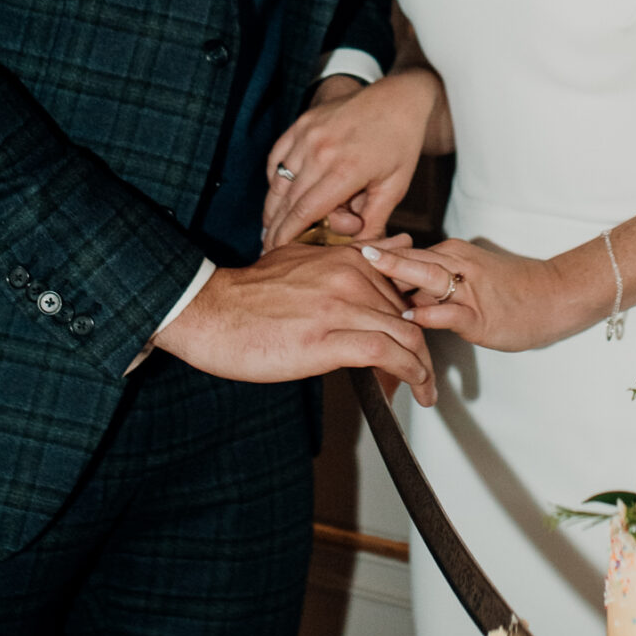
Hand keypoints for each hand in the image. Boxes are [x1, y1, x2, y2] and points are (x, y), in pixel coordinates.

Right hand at [152, 239, 436, 403]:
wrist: (210, 312)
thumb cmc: (250, 294)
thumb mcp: (304, 258)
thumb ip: (353, 254)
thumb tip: (398, 245)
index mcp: (345, 259)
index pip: (403, 290)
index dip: (417, 321)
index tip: (418, 345)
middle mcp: (349, 277)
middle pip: (410, 316)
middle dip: (422, 350)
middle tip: (424, 376)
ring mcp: (340, 307)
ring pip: (406, 336)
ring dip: (423, 368)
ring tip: (425, 390)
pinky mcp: (328, 339)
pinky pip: (386, 354)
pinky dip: (409, 373)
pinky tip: (413, 388)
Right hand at [264, 67, 442, 248]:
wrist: (398, 98)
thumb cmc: (400, 145)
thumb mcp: (395, 187)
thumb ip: (374, 221)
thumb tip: (360, 252)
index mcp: (345, 170)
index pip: (304, 212)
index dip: (288, 236)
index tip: (278, 252)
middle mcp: (320, 151)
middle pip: (286, 201)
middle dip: (276, 229)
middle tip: (269, 249)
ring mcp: (307, 134)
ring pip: (278, 181)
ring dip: (272, 208)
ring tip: (271, 228)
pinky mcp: (301, 124)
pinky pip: (277, 158)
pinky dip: (275, 180)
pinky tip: (278, 196)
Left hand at [357, 235, 572, 353]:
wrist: (554, 296)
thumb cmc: (511, 290)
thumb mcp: (467, 278)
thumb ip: (431, 282)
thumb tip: (396, 292)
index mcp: (449, 253)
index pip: (402, 251)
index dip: (369, 257)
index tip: (337, 257)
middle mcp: (455, 263)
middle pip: (405, 257)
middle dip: (371, 260)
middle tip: (335, 257)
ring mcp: (467, 287)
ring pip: (423, 277)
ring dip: (394, 276)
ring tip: (362, 274)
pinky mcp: (479, 314)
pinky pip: (449, 311)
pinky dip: (428, 314)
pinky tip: (408, 318)